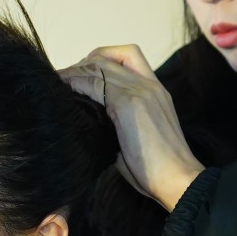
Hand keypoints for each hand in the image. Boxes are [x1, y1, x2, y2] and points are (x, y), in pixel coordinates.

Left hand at [58, 44, 205, 210]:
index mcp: (155, 90)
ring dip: (74, 72)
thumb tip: (94, 124)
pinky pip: (95, 83)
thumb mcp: (139, 136)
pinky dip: (76, 83)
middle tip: (63, 79)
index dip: (100, 60)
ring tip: (57, 83)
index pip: (127, 56)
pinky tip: (64, 90)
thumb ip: (121, 122)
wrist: (179, 179)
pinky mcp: (128, 103)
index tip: (80, 75)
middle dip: (82, 63)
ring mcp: (140, 91)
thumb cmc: (158, 168)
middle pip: (109, 56)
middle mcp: (149, 84)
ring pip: (99, 66)